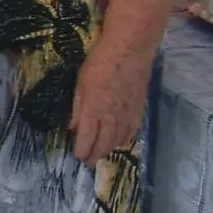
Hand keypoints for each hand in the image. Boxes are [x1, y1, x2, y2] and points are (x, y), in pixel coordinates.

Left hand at [69, 43, 150, 162]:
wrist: (130, 51)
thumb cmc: (100, 63)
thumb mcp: (80, 83)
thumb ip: (78, 108)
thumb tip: (73, 127)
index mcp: (95, 110)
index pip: (88, 138)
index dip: (83, 150)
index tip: (78, 157)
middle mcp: (113, 117)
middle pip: (105, 143)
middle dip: (95, 154)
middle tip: (88, 161)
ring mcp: (128, 114)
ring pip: (119, 140)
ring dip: (109, 149)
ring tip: (101, 154)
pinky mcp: (140, 109)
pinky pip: (132, 131)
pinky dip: (124, 140)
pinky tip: (119, 141)